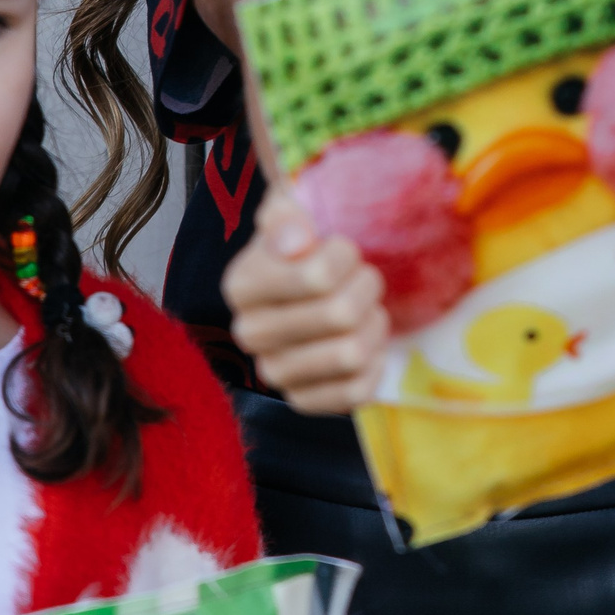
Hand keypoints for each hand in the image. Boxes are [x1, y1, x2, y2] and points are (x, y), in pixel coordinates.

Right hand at [223, 188, 389, 413]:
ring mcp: (274, 372)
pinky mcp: (302, 401)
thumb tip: (296, 240)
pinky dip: (373, 364)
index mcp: (241, 283)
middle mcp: (248, 333)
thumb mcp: (291, 213)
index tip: (342, 248)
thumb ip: (287, 214)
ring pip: (352, 354)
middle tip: (361, 279)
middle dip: (365, 288)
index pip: (317, 276)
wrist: (305, 290)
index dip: (345, 256)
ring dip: (372, 325)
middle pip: (340, 316)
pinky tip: (364, 342)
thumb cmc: (305, 246)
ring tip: (364, 310)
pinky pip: (357, 391)